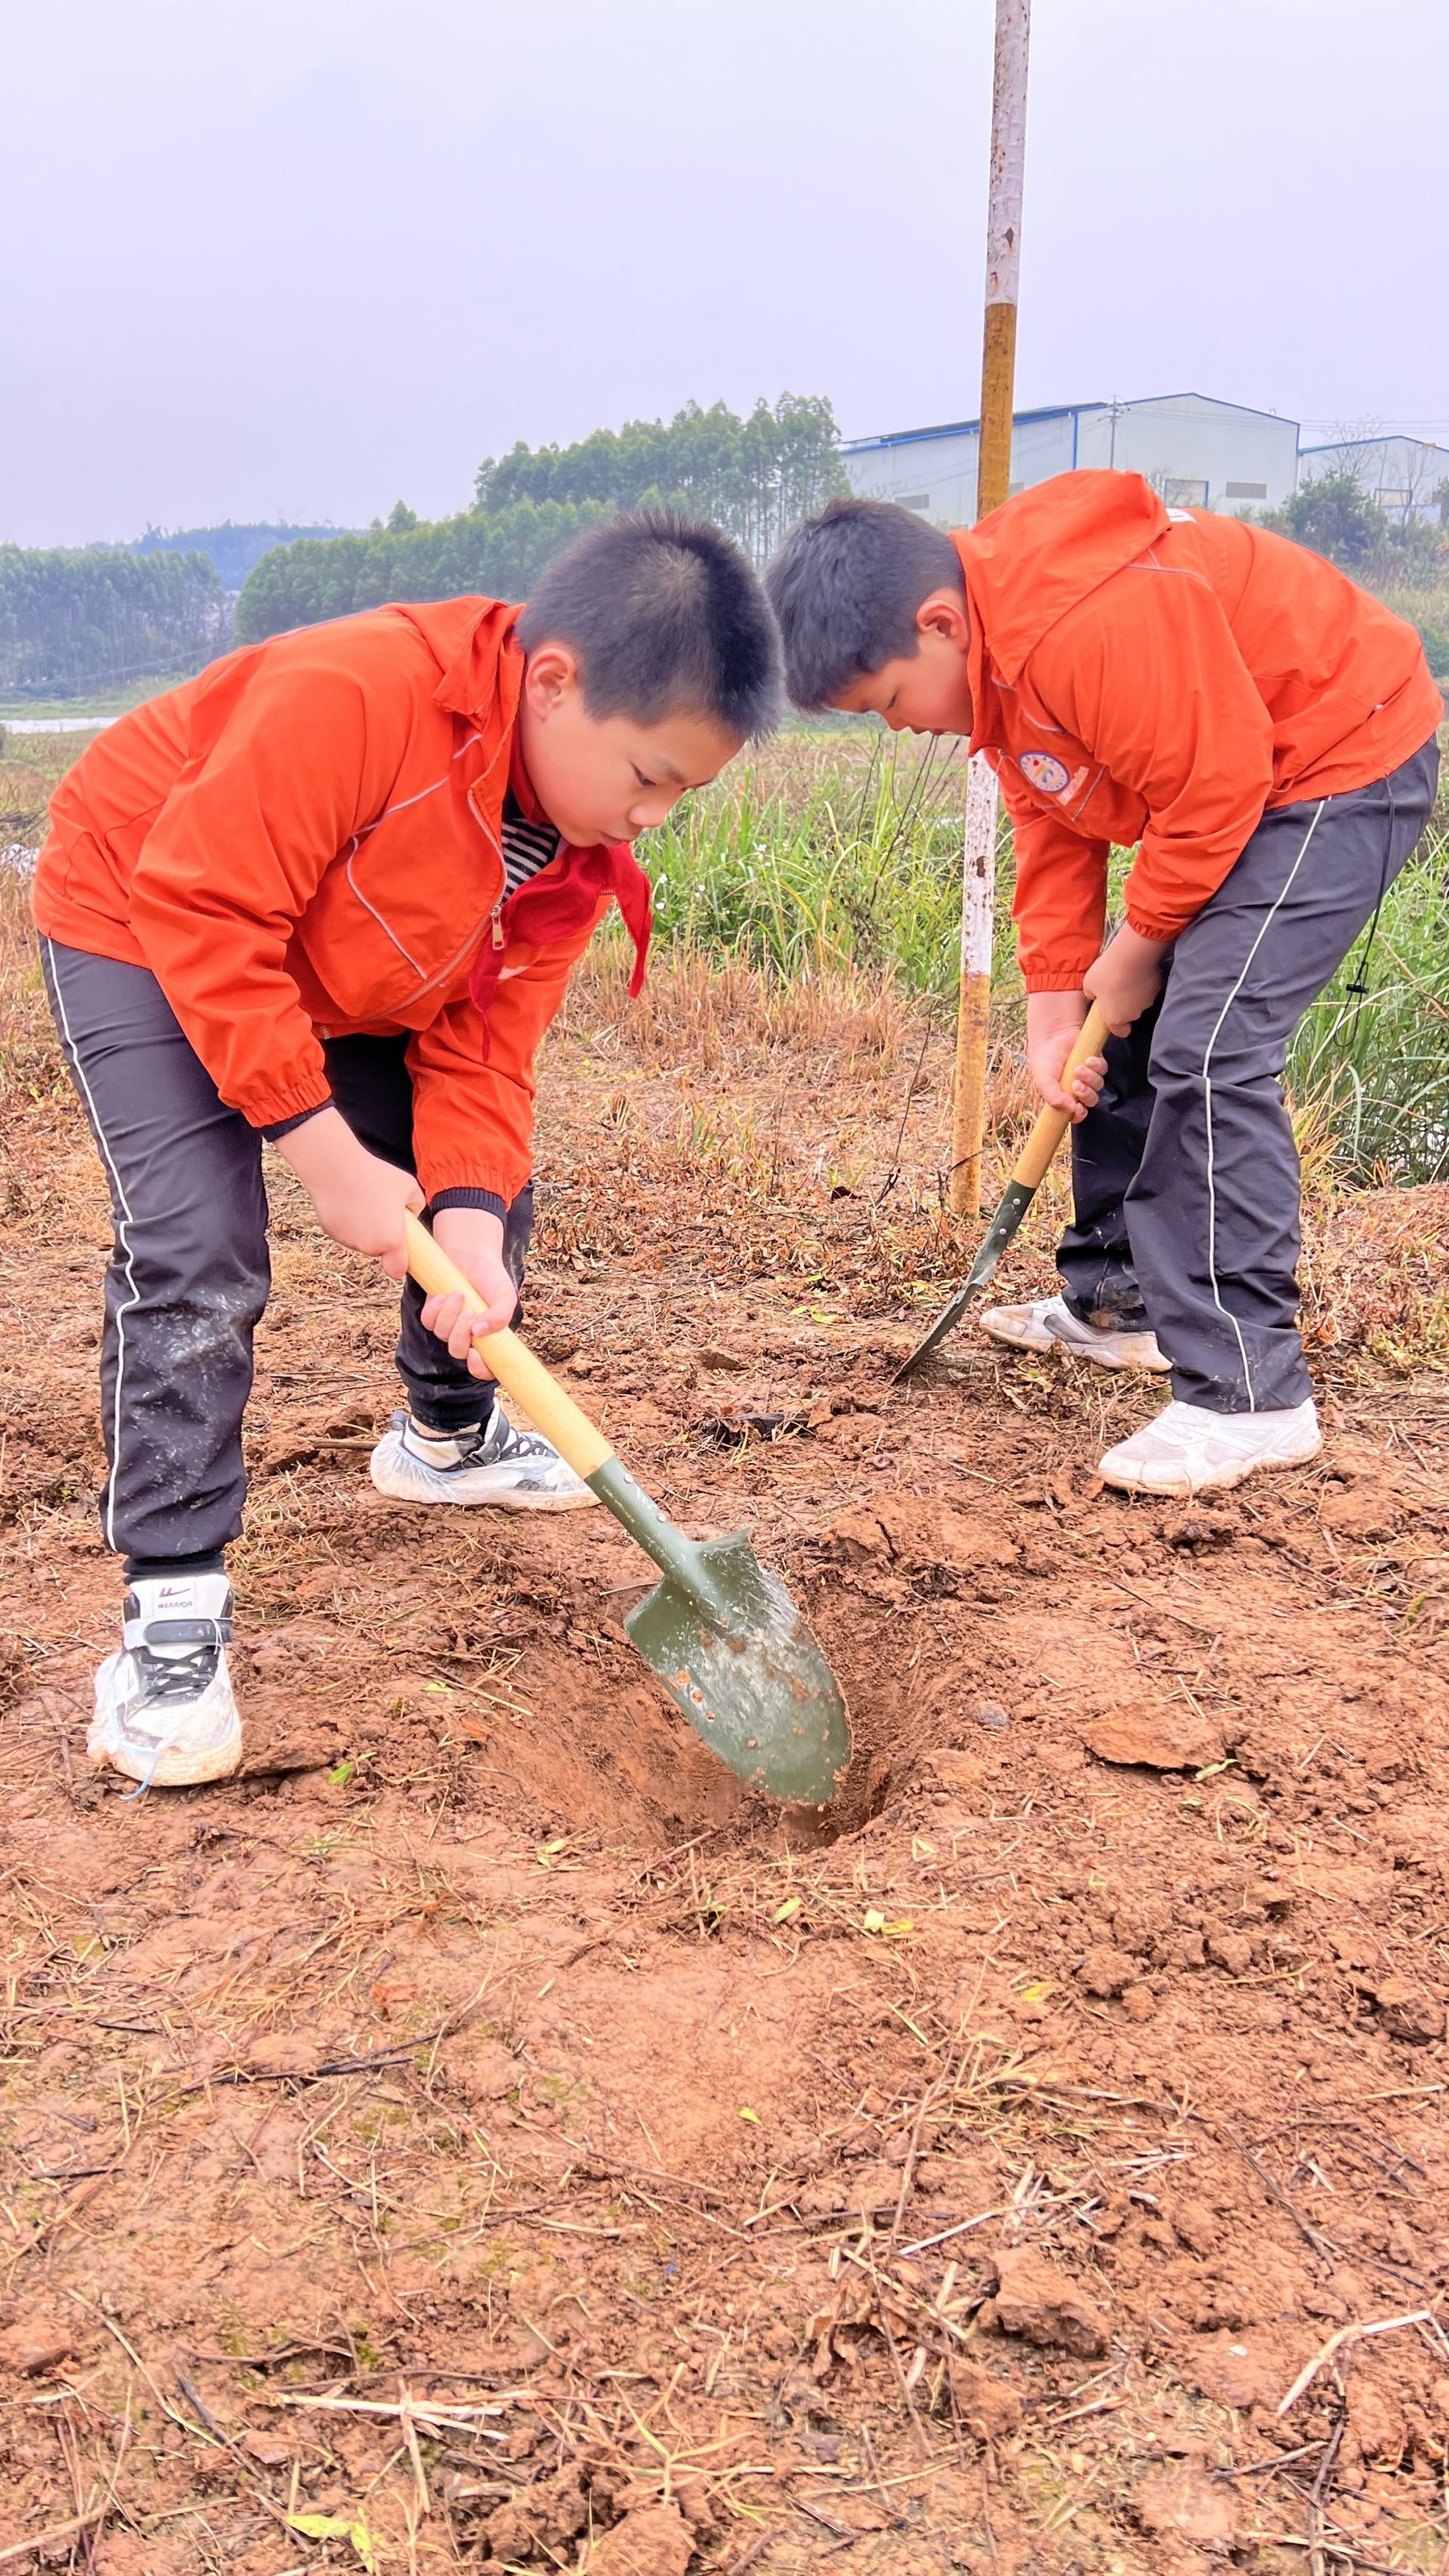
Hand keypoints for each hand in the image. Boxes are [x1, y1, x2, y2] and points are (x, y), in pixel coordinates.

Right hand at [275, 1107, 423, 1277]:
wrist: (336, 1167)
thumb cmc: (376, 1175)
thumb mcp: (409, 1186)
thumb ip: (417, 1204)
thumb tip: (413, 1213)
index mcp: (392, 1240)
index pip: (397, 1270)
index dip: (399, 1264)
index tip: (400, 1253)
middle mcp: (369, 1246)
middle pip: (378, 1251)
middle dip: (381, 1237)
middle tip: (381, 1211)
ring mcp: (348, 1241)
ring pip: (360, 1241)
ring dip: (364, 1229)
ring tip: (363, 1201)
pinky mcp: (331, 1232)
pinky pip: (344, 1232)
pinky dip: (348, 1222)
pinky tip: (347, 1201)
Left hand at [420, 1206, 517, 1381]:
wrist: (472, 1255)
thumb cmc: (491, 1277)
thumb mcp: (505, 1295)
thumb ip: (501, 1316)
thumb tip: (479, 1333)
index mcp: (489, 1338)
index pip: (486, 1368)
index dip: (480, 1369)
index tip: (475, 1354)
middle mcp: (469, 1336)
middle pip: (458, 1351)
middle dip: (460, 1334)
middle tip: (469, 1311)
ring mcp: (450, 1326)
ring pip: (442, 1335)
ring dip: (449, 1315)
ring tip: (459, 1293)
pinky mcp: (434, 1314)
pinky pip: (428, 1322)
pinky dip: (434, 1309)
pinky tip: (443, 1294)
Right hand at [1026, 991, 1105, 1122]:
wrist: (1051, 1036)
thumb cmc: (1045, 1060)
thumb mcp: (1043, 1082)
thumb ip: (1054, 1098)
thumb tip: (1071, 1109)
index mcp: (1065, 1097)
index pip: (1077, 1113)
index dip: (1080, 1114)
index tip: (1078, 1109)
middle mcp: (1078, 1088)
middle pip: (1091, 1100)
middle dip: (1086, 1095)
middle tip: (1076, 1085)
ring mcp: (1089, 1076)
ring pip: (1098, 1085)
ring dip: (1090, 1079)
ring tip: (1078, 1068)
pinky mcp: (1096, 1062)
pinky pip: (1103, 1069)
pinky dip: (1096, 1066)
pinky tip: (1088, 1059)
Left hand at [1083, 924, 1169, 1035]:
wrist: (1132, 955)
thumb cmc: (1107, 971)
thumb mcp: (1088, 984)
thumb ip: (1092, 994)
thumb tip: (1096, 995)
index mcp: (1115, 1018)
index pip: (1121, 1032)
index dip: (1117, 1026)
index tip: (1112, 1015)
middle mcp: (1133, 1014)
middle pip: (1130, 1016)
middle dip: (1124, 1006)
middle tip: (1116, 989)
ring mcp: (1148, 1002)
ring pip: (1140, 1002)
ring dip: (1135, 994)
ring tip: (1127, 977)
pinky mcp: (1158, 988)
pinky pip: (1150, 989)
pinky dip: (1145, 984)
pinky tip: (1138, 971)